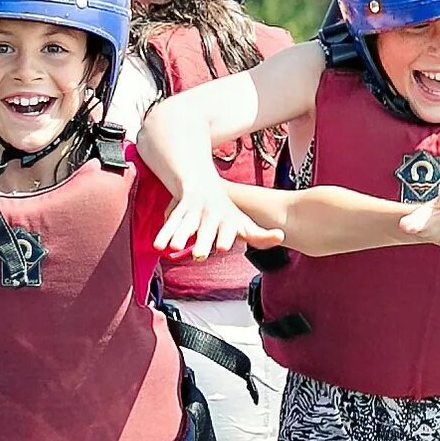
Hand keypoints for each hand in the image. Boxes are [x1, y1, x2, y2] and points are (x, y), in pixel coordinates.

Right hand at [157, 183, 282, 262]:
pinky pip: (170, 224)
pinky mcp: (177, 213)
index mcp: (227, 218)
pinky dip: (164, 233)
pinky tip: (158, 246)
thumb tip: (281, 236)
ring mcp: (193, 212)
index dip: (225, 237)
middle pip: (206, 230)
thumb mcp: (244, 223)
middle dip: (203, 241)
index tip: (224, 247)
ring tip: (174, 247)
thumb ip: (261, 236)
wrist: (203, 185)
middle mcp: (210, 214)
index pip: (227, 229)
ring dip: (180, 235)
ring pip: (185, 225)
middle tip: (200, 255)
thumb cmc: (226, 213)